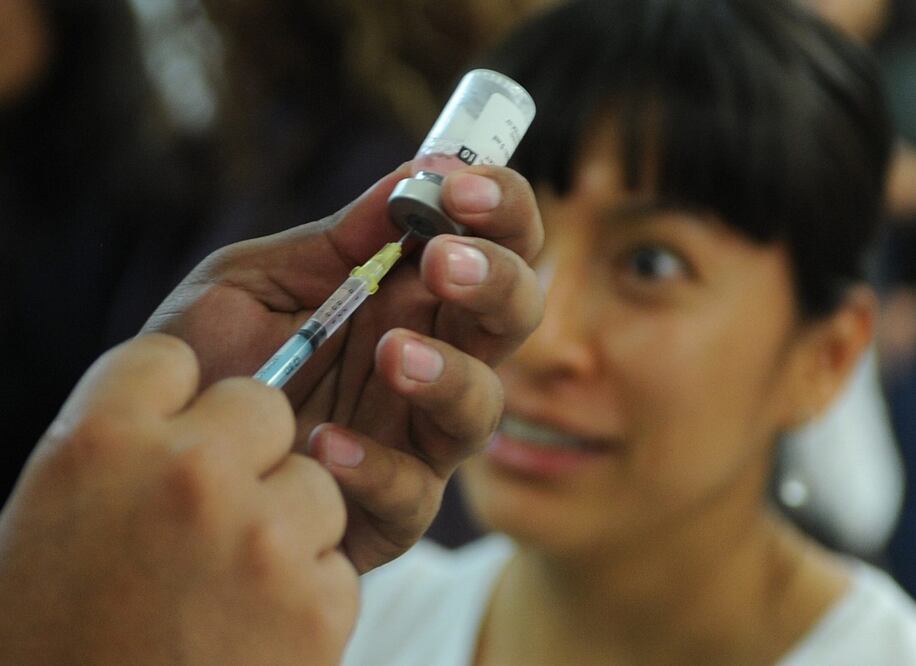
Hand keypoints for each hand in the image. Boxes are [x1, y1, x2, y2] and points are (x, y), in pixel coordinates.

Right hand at [0, 335, 356, 664]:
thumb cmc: (57, 637)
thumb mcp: (55, 520)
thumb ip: (124, 444)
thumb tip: (188, 395)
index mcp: (98, 442)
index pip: (168, 360)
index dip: (176, 398)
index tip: (178, 429)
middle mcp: (184, 472)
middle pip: (259, 403)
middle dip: (248, 448)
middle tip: (217, 509)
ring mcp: (259, 534)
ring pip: (314, 477)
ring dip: (286, 522)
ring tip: (230, 587)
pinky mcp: (318, 599)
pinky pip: (335, 554)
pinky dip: (307, 589)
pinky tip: (254, 632)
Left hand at [143, 164, 543, 571]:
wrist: (158, 451)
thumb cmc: (212, 356)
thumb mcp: (256, 281)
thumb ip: (334, 240)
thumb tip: (413, 172)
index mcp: (408, 294)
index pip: (494, 242)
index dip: (500, 207)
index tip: (458, 184)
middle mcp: (431, 357)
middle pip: (515, 313)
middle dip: (495, 279)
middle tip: (439, 264)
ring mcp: (415, 435)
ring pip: (484, 406)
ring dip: (452, 374)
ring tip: (391, 354)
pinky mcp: (392, 508)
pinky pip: (413, 492)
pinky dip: (377, 466)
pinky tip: (322, 443)